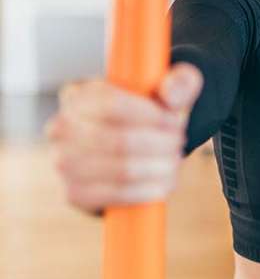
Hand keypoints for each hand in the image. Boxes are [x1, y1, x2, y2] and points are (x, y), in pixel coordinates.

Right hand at [45, 63, 202, 213]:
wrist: (131, 151)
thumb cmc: (148, 116)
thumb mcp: (168, 92)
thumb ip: (179, 83)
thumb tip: (171, 92)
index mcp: (80, 96)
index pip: (112, 105)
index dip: (151, 116)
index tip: (175, 122)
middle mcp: (62, 128)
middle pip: (119, 141)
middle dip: (160, 145)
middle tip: (178, 144)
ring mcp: (62, 163)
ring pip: (120, 170)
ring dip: (158, 168)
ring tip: (173, 162)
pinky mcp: (73, 193)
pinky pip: (113, 195)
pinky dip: (146, 191)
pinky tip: (163, 184)